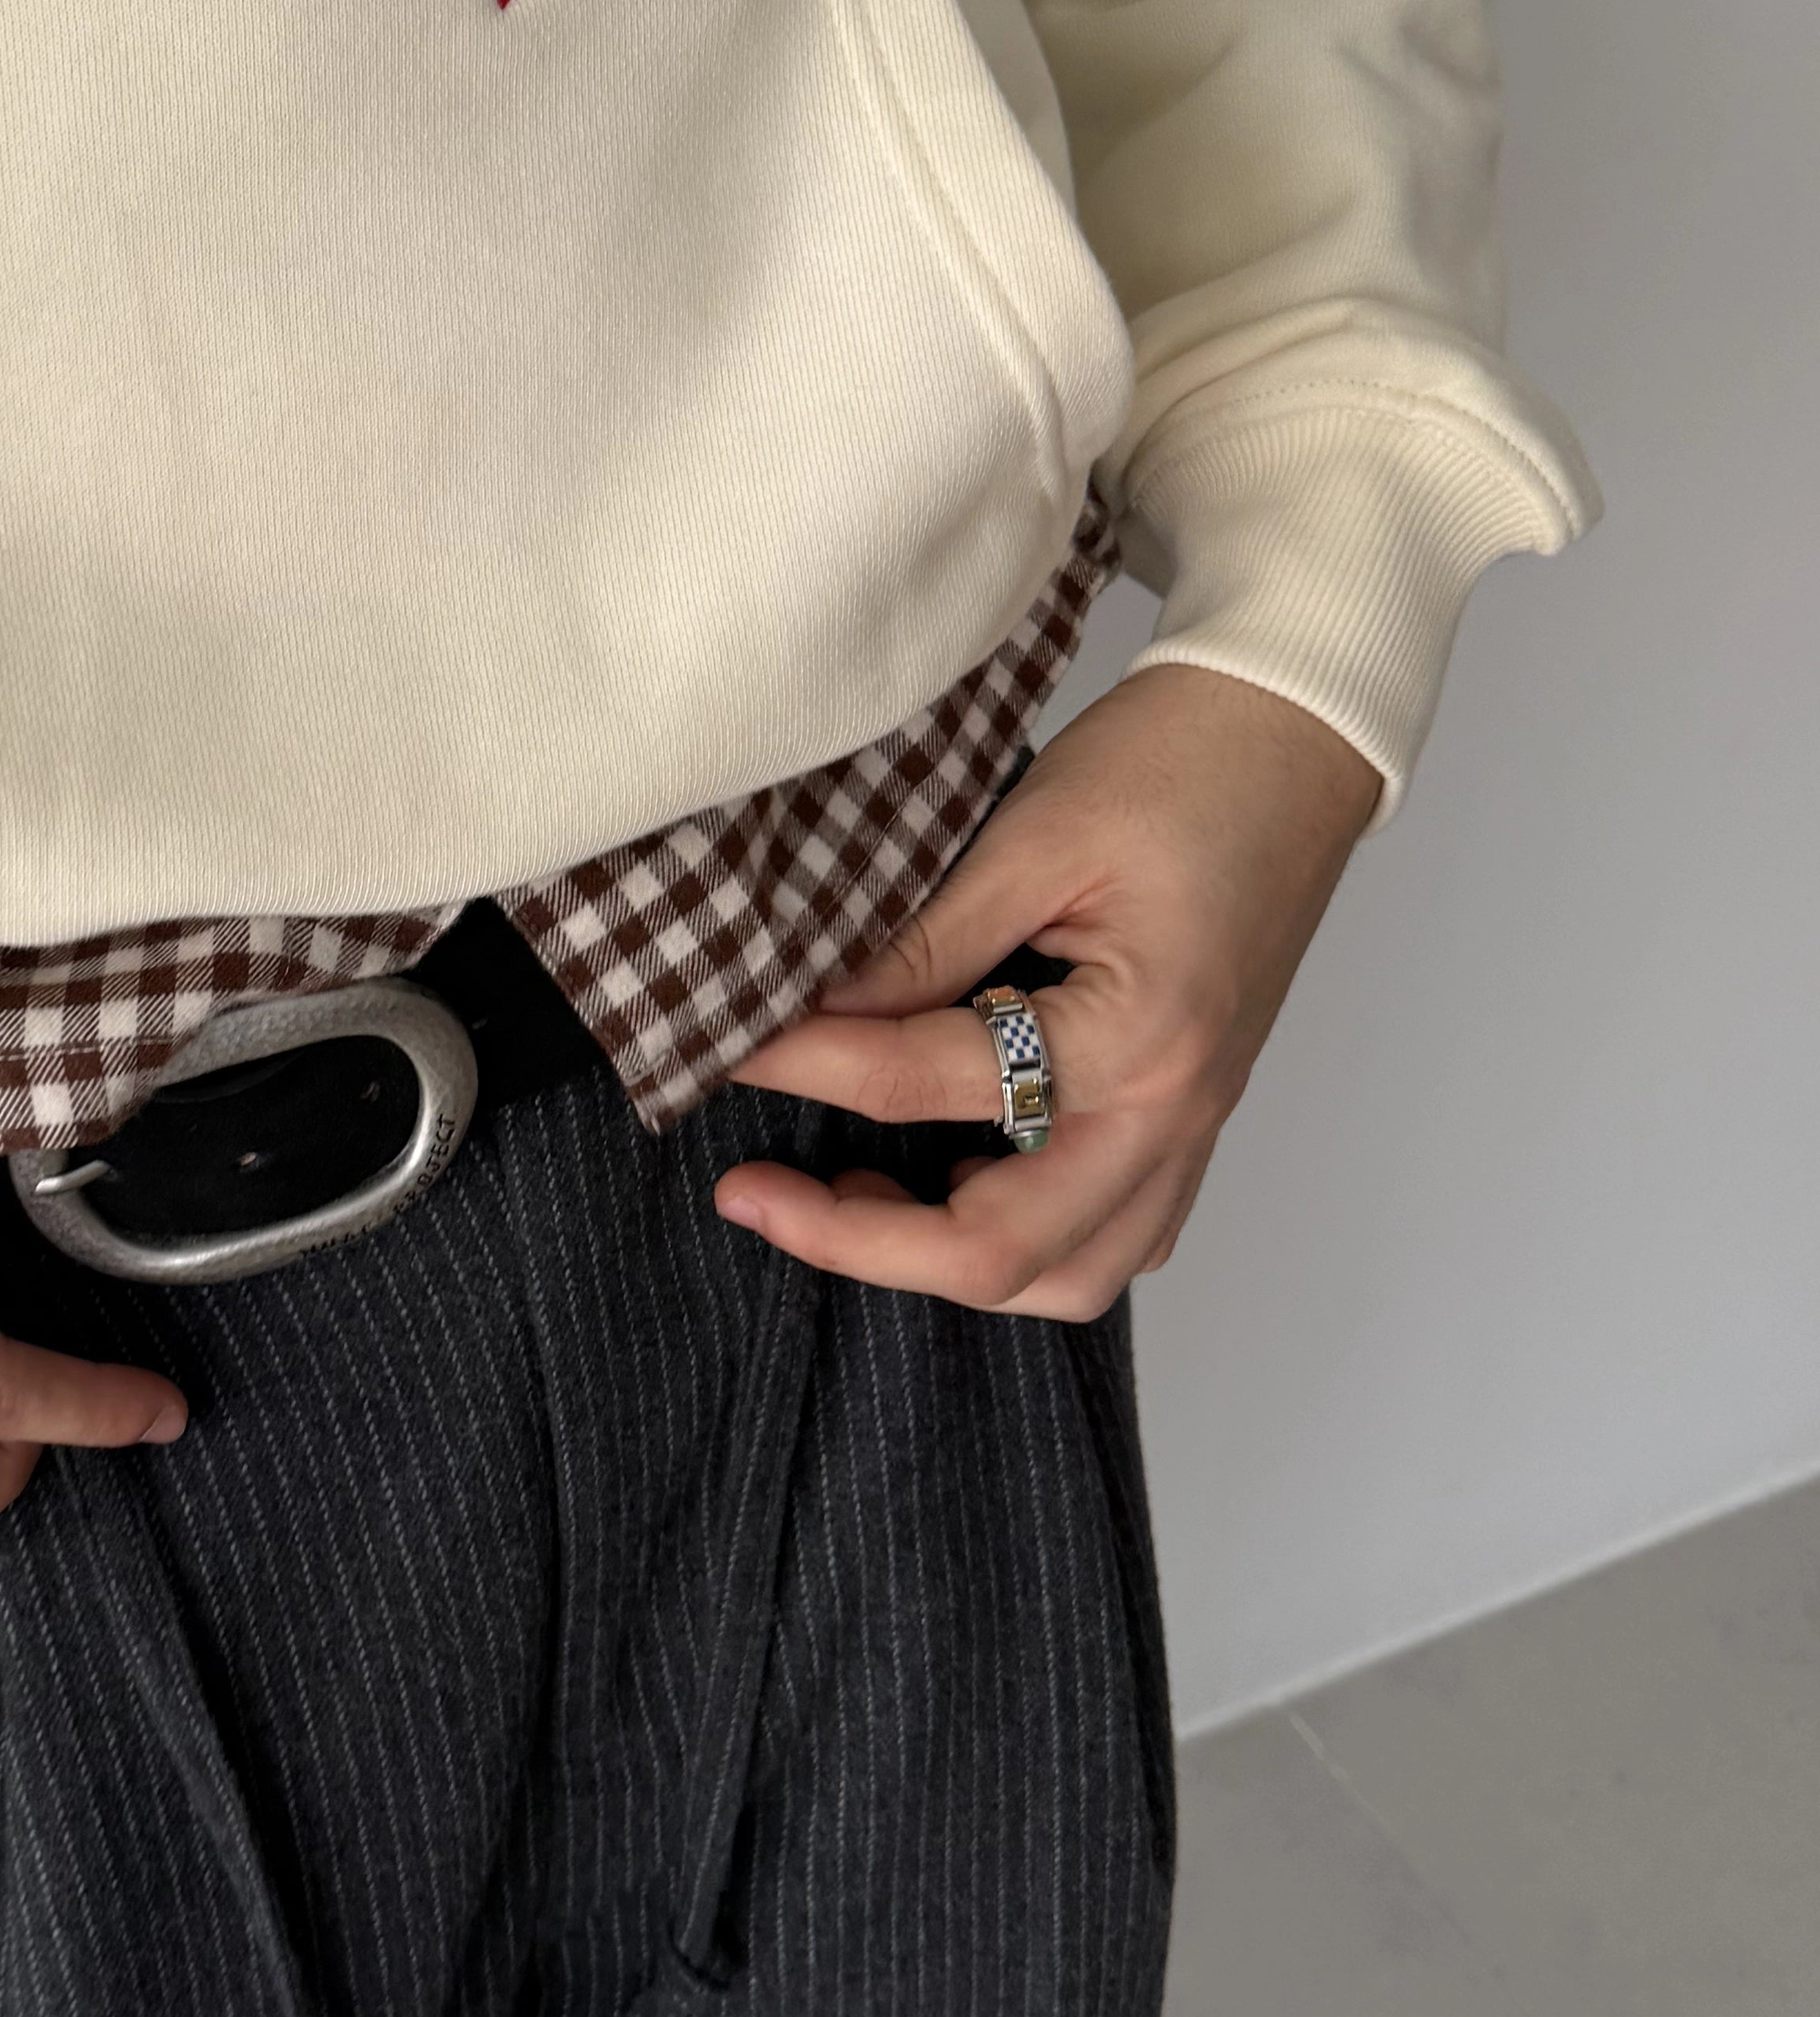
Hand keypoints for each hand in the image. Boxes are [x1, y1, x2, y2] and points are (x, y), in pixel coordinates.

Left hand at [713, 663, 1382, 1318]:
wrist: (1293, 740)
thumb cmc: (1180, 764)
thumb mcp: (1031, 835)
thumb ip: (922, 944)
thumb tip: (810, 1013)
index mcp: (1137, 1033)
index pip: (924, 1083)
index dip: (803, 1068)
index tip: (723, 1047)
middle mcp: (1172, 1110)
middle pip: (1002, 1251)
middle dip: (859, 1240)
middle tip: (752, 1193)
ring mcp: (1192, 1129)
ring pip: (1066, 1277)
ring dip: (947, 1264)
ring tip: (849, 1198)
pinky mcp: (1190, 1121)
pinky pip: (1112, 1238)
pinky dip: (1024, 1243)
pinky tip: (948, 1182)